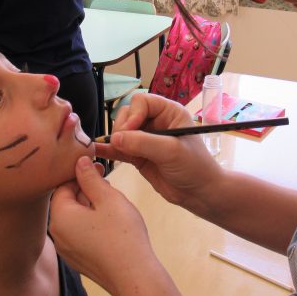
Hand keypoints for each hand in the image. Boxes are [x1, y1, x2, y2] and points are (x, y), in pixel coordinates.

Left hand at [50, 156, 157, 294]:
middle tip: (107, 181)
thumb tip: (79, 161)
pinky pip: (80, 234)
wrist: (134, 276)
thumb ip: (90, 178)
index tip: (98, 168)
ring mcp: (67, 250)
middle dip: (86, 189)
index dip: (80, 173)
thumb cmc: (122, 233)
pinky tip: (110, 222)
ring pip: (75, 218)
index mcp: (60, 216)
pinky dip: (92, 223)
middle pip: (67, 201)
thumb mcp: (108, 197)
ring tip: (111, 201)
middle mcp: (57, 234)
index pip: (62, 185)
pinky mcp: (78, 260)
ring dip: (90, 206)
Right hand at [94, 93, 223, 212]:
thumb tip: (115, 138)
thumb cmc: (194, 167)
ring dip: (115, 139)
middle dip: (123, 128)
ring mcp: (146, 139)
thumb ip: (144, 142)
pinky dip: (109, 149)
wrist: (200, 194)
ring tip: (116, 151)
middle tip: (125, 146)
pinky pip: (119, 148)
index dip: (133, 114)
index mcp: (168, 112)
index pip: (142, 101)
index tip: (130, 131)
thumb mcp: (171, 151)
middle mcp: (156, 121)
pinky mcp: (138, 156)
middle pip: (128, 114)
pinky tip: (96, 151)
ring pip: (121, 131)